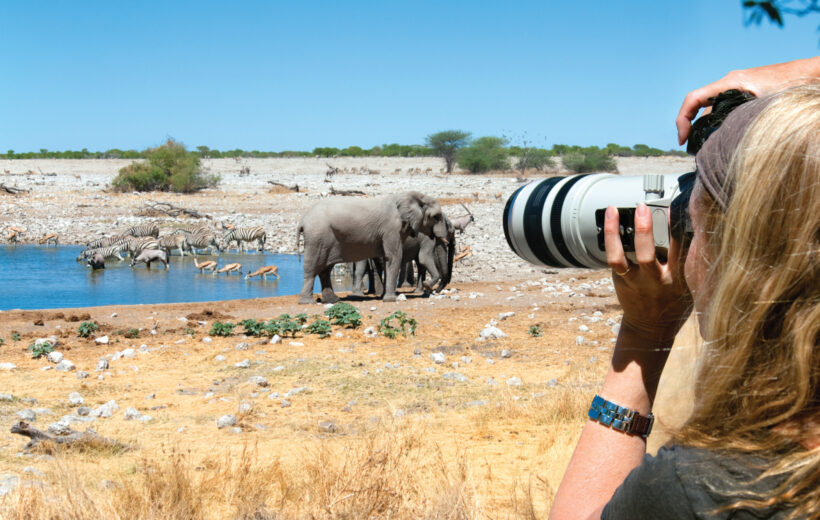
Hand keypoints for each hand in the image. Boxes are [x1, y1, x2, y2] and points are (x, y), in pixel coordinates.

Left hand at [604, 204, 690, 343]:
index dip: (680, 228)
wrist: (652, 328)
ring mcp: (636, 281)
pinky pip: (613, 258)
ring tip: (616, 210)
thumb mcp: (691, 283)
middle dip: (645, 230)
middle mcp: (656, 280)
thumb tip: (693, 227)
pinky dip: (610, 238)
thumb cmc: (675, 301)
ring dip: (617, 233)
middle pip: (648, 255)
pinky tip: (610, 219)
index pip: (681, 250)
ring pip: (622, 257)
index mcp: (679, 279)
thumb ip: (690, 261)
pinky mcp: (622, 280)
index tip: (679, 208)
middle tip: (644, 208)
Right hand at [676, 57, 819, 144]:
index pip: (693, 99)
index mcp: (730, 83)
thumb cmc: (793, 84)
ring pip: (714, 109)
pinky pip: (725, 108)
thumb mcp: (765, 106)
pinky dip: (720, 123)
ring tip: (710, 147)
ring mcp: (738, 87)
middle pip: (701, 107)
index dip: (683, 119)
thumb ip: (742, 119)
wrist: (811, 73)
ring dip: (708, 127)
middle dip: (694, 128)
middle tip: (694, 150)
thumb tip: (725, 141)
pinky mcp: (746, 92)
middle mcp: (730, 83)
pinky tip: (727, 137)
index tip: (683, 139)